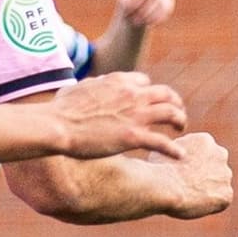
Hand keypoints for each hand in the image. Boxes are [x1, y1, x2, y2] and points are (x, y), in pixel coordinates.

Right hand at [51, 73, 189, 158]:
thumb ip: (95, 85)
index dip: (150, 92)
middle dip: (174, 102)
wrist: (57, 125)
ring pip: (172, 113)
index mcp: (119, 81)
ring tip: (180, 128)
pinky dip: (174, 149)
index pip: (145, 82)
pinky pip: (162, 142)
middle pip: (166, 94)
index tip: (150, 102)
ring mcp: (136, 115)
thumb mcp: (80, 87)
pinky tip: (179, 155)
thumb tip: (96, 84)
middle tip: (175, 112)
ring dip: (180, 120)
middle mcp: (133, 94)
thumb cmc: (61, 108)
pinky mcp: (134, 136)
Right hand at [152, 132, 234, 218]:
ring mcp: (225, 175)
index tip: (180, 172)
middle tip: (186, 185)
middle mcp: (221, 154)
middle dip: (203, 176)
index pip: (202, 153)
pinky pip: (220, 201)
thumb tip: (175, 156)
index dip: (190, 165)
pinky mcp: (226, 195)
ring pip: (218, 185)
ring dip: (207, 190)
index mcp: (205, 140)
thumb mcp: (164, 150)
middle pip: (214, 167)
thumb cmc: (158, 169)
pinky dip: (210, 205)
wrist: (167, 187)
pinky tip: (195, 204)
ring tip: (188, 196)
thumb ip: (176, 151)